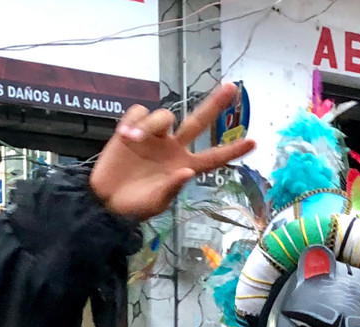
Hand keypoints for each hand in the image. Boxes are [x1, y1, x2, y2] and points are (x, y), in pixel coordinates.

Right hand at [90, 82, 255, 220]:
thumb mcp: (155, 203)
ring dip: (150, 124)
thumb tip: (186, 171)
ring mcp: (154, 137)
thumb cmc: (134, 206)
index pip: (213, 157)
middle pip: (199, 121)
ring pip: (164, 115)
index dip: (232, 150)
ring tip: (132, 141)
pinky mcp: (132, 129)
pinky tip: (124, 136)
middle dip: (215, 104)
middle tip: (232, 87)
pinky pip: (139, 112)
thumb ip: (171, 188)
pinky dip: (132, 121)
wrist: (106, 200)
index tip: (254, 142)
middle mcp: (173, 148)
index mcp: (184, 166)